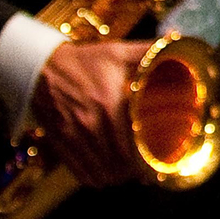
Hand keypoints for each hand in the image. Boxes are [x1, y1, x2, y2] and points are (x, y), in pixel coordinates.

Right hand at [32, 40, 149, 186]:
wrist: (40, 67)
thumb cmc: (86, 60)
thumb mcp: (119, 51)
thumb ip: (150, 50)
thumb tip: (178, 41)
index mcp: (108, 104)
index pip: (131, 145)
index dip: (148, 161)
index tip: (160, 165)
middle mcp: (89, 125)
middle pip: (118, 164)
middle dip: (137, 172)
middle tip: (150, 171)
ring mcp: (72, 137)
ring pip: (101, 173)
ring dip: (119, 176)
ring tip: (132, 172)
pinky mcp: (60, 144)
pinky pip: (80, 173)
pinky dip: (97, 178)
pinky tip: (109, 173)